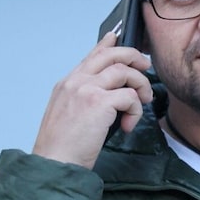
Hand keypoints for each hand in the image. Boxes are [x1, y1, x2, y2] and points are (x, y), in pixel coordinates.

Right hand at [32, 31, 153, 168]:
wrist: (54, 163)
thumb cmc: (62, 147)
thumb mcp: (68, 116)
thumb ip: (84, 100)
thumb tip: (110, 97)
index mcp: (67, 84)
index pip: (90, 56)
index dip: (107, 44)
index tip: (116, 37)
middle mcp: (76, 82)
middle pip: (111, 55)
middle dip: (133, 56)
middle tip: (145, 67)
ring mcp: (86, 89)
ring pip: (125, 72)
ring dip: (140, 85)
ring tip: (143, 102)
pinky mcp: (99, 102)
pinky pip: (129, 96)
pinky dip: (136, 110)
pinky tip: (128, 125)